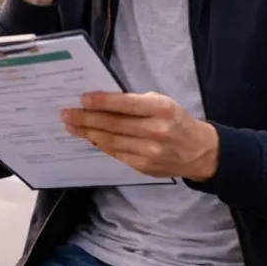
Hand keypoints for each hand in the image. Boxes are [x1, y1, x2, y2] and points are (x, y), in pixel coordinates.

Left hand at [61, 91, 219, 180]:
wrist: (199, 151)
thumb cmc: (176, 120)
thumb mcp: (162, 103)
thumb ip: (136, 103)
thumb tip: (102, 104)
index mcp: (161, 110)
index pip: (126, 104)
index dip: (103, 102)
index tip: (83, 99)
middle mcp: (156, 131)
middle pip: (113, 125)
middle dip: (86, 119)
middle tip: (67, 114)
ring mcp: (149, 152)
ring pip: (111, 141)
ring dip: (88, 133)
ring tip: (71, 126)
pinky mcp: (144, 166)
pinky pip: (116, 153)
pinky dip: (101, 145)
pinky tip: (89, 137)